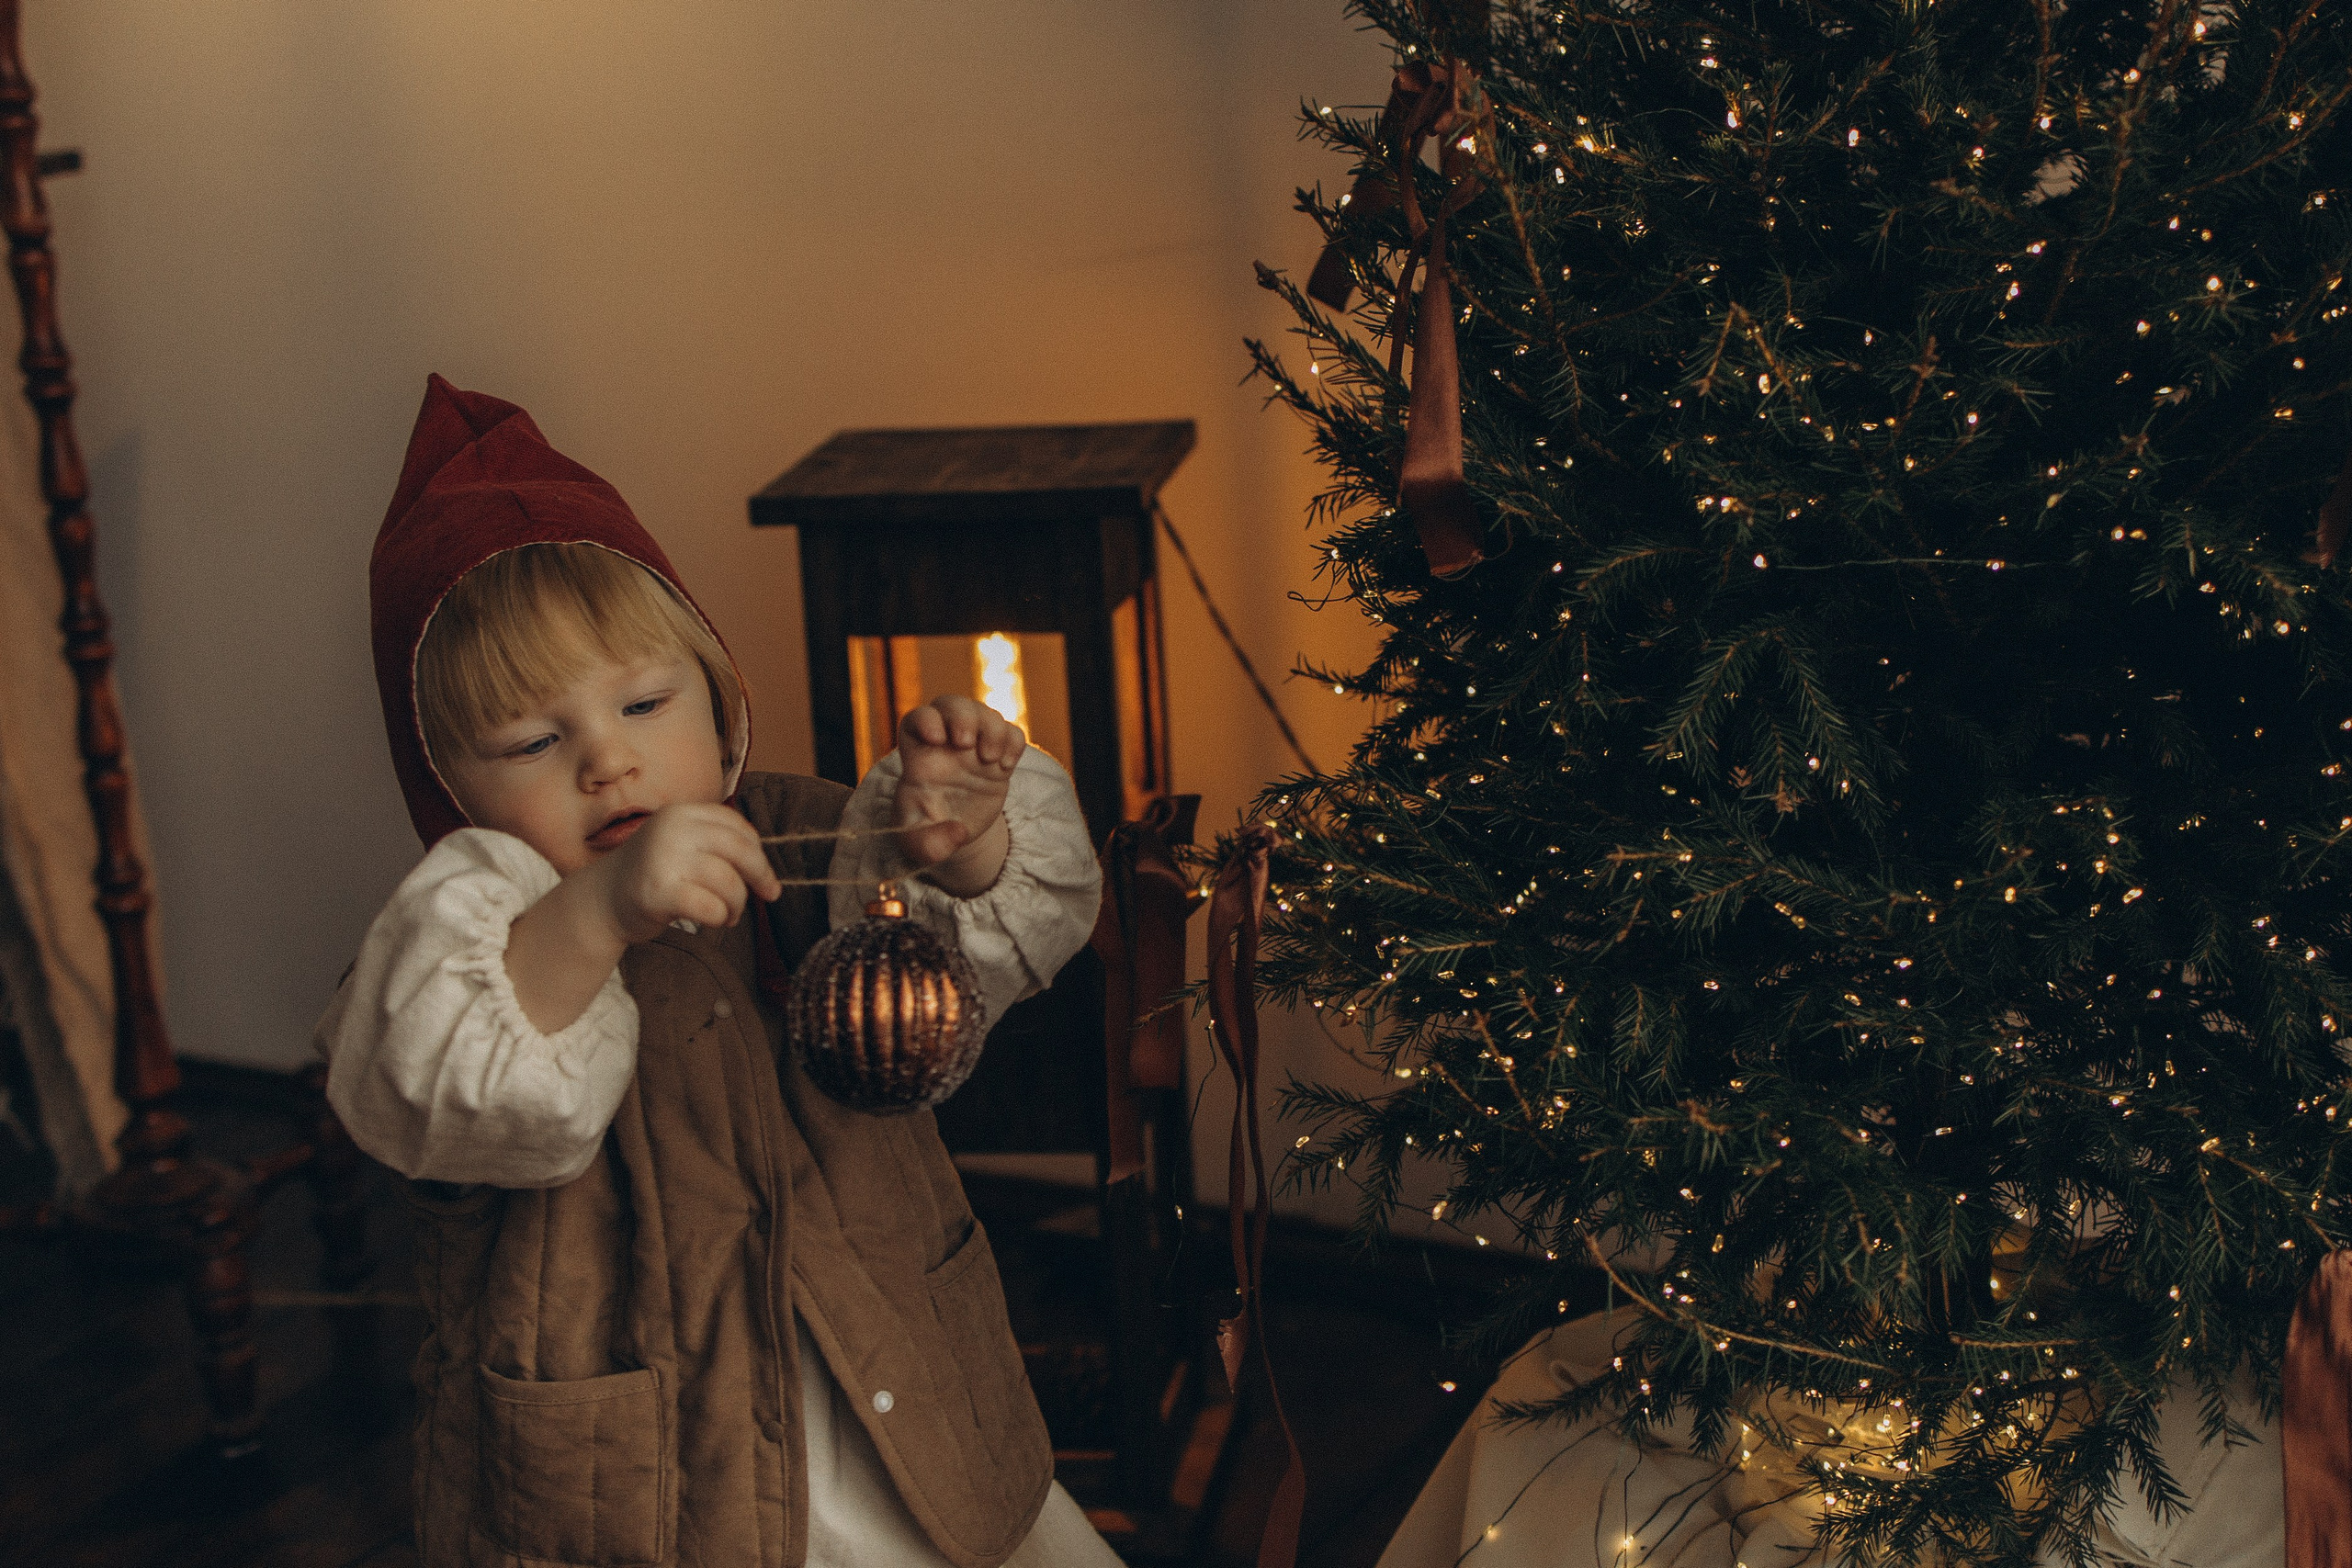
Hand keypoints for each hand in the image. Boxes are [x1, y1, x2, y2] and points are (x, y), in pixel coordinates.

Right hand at [579, 801, 782, 945]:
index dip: (759, 852)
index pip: (736, 826)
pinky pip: (711, 907)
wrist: (601, 901)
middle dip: (761, 875)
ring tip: (730, 914)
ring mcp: (664, 859)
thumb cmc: (651, 874)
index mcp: (681, 812)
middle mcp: (673, 829)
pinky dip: (720, 917)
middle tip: (769, 895)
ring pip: (729, 882)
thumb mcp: (680, 844)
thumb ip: (715, 844)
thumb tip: (765, 866)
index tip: (767, 875)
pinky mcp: (659, 892)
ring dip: (738, 904)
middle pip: (739, 850)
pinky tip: (715, 920)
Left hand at [894, 695, 1022, 894]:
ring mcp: (974, 745)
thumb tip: (957, 831)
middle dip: (962, 716)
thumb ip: (929, 844)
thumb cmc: (926, 831)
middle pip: (952, 705)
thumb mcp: (918, 845)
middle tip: (967, 742)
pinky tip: (1005, 766)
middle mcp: (946, 743)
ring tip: (989, 760)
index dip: (925, 721)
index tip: (935, 738)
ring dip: (991, 730)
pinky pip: (1012, 732)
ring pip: (984, 713)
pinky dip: (1013, 742)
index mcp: (919, 756)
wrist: (953, 831)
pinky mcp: (998, 754)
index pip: (917, 720)